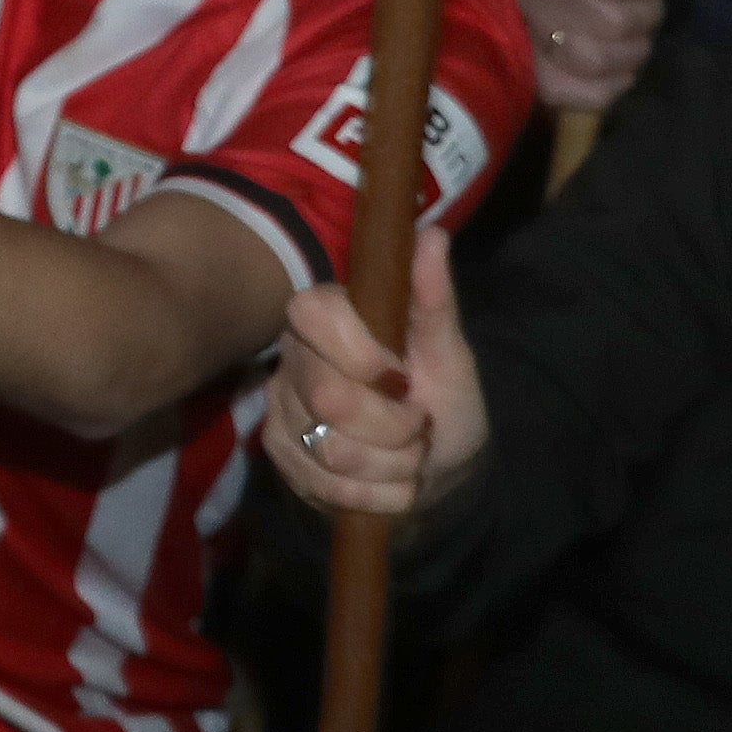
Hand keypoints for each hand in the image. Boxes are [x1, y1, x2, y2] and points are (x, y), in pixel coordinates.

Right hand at [263, 232, 484, 529]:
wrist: (437, 470)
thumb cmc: (444, 401)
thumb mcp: (451, 355)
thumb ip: (433, 300)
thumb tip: (432, 235)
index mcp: (330, 320)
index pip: (312, 312)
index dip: (359, 351)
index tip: (401, 375)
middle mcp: (293, 360)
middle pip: (329, 398)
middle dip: (394, 428)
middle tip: (417, 427)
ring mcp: (281, 411)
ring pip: (331, 450)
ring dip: (391, 466)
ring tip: (406, 459)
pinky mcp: (280, 458)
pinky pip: (324, 486)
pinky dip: (374, 496)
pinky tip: (387, 484)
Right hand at [514, 0, 698, 118]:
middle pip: (607, 26)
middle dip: (642, 19)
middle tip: (641, 3)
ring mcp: (525, 21)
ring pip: (590, 61)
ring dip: (627, 53)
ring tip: (630, 33)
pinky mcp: (530, 61)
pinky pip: (566, 92)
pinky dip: (603, 88)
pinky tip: (616, 69)